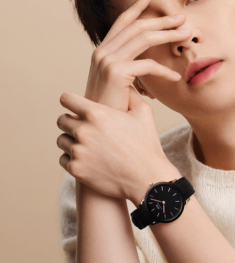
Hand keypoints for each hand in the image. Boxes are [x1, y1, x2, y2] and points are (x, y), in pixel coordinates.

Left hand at [56, 88, 180, 203]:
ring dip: (71, 141)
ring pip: (61, 140)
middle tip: (84, 128)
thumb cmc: (147, 144)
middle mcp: (84, 130)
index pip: (66, 99)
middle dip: (71, 122)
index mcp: (97, 114)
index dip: (70, 101)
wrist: (147, 178)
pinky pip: (63, 158)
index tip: (74, 106)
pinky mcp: (75, 169)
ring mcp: (78, 151)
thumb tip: (125, 84)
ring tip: (87, 145)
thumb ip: (130, 95)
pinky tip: (88, 159)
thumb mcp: (143, 113)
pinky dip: (73, 159)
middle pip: (61, 120)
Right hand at [85, 0, 190, 110]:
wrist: (95, 126)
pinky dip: (165, 71)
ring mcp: (108, 60)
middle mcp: (103, 51)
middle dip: (162, 20)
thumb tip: (148, 61)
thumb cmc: (111, 107)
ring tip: (187, 36)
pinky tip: (177, 78)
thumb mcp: (119, 82)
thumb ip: (129, 66)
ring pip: (144, 39)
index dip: (136, 6)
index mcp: (103, 50)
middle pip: (138, 27)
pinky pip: (148, 65)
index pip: (122, 22)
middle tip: (182, 18)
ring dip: (169, 35)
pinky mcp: (116, 73)